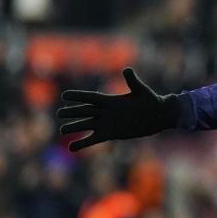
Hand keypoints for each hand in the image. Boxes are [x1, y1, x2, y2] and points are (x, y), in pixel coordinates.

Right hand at [56, 68, 179, 150]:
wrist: (157, 116)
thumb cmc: (151, 101)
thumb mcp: (141, 91)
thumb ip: (132, 81)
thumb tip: (127, 69)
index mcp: (110, 100)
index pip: (90, 97)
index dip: (78, 96)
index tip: (64, 95)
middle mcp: (105, 111)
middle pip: (85, 111)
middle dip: (72, 112)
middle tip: (59, 113)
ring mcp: (106, 123)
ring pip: (86, 125)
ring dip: (74, 128)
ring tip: (62, 130)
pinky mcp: (109, 134)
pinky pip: (93, 139)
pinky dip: (82, 143)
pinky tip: (71, 148)